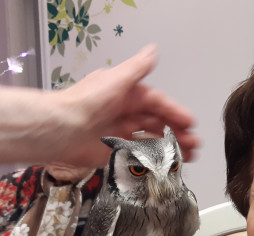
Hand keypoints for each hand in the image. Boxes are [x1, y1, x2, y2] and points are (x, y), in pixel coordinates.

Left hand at [0, 45, 199, 168]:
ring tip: (186, 157)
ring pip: (149, 141)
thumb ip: (137, 68)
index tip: (190, 123)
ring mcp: (118, 134)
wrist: (59, 130)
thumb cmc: (84, 103)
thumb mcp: (115, 80)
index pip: (157, 103)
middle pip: (156, 123)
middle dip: (176, 133)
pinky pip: (137, 157)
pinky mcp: (112, 153)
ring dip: (168, 148)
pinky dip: (151, 161)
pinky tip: (164, 165)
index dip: (175, 112)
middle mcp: (123, 113)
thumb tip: (153, 52)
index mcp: (125, 95)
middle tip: (193, 144)